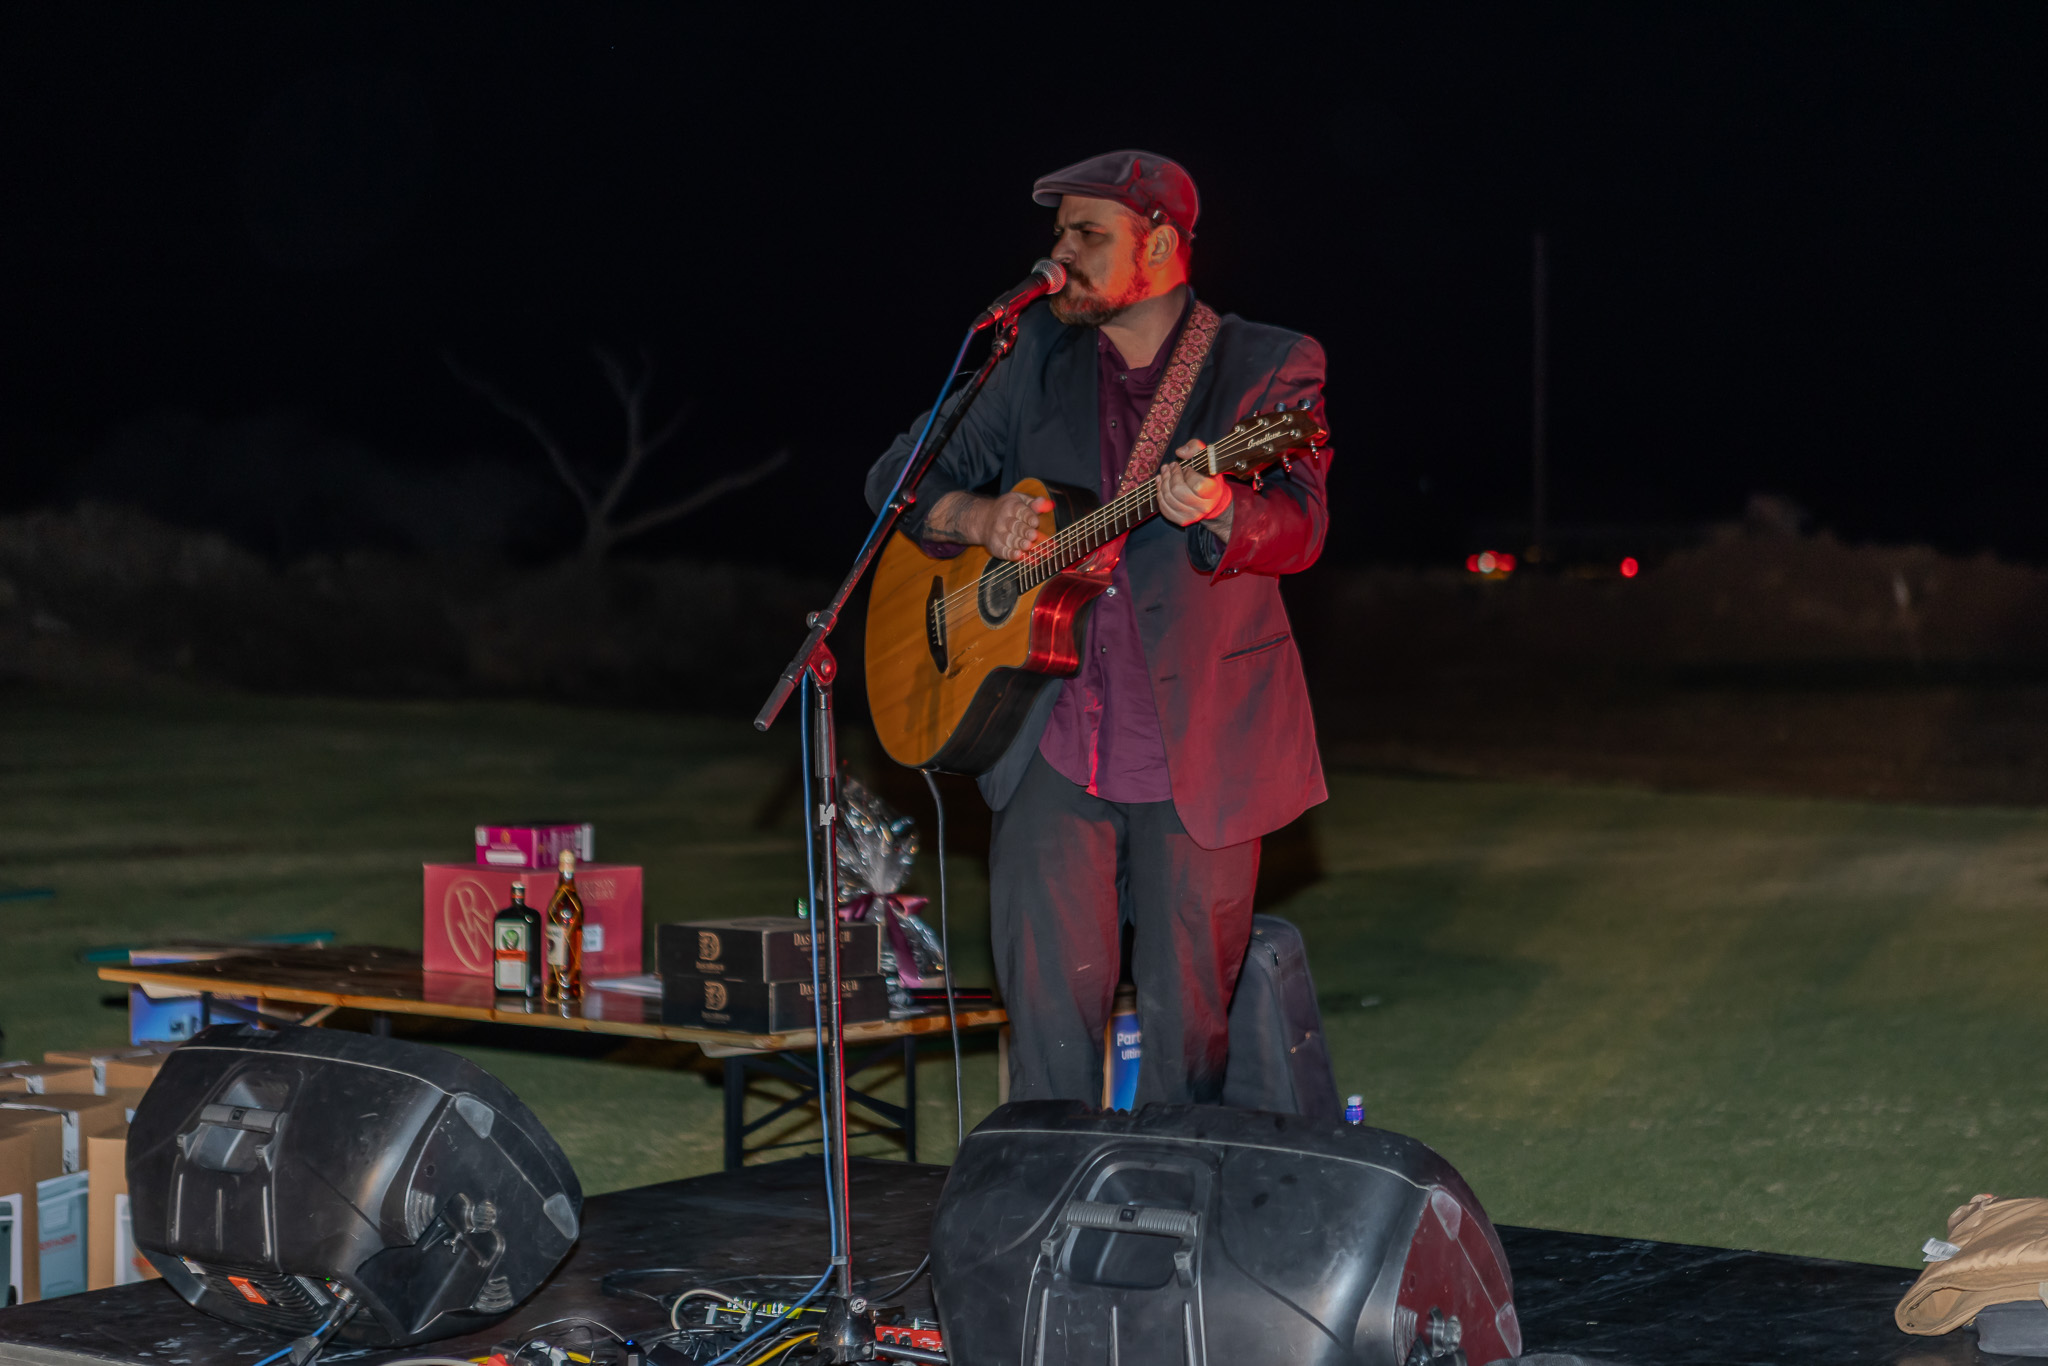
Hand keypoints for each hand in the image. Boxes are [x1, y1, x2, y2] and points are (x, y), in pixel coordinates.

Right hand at [929, 489, 1053, 560]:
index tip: (1036, 523)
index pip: (1021, 511)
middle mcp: (1003, 520)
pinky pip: (1003, 551)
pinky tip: (1020, 556)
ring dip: (1019, 544)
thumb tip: (1050, 504)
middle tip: (1034, 536)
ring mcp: (998, 534)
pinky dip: (1011, 554)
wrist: (983, 519)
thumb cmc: (1009, 510)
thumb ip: (1035, 504)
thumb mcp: (1020, 501)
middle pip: (1015, 526)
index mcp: (1011, 506)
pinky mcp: (995, 546)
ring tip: (1029, 546)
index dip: (1028, 517)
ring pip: (1010, 539)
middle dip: (1025, 532)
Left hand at [1157, 442, 1233, 539]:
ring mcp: (1193, 515)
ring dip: (1162, 484)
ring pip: (1169, 500)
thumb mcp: (1207, 457)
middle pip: (1178, 491)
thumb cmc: (1208, 475)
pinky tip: (1160, 484)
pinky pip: (1165, 509)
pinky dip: (1159, 495)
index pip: (1197, 484)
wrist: (1212, 499)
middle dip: (1170, 476)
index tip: (1186, 467)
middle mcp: (1204, 506)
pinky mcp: (1182, 520)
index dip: (1187, 473)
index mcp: (1213, 491)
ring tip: (1163, 473)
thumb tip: (1180, 452)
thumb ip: (1196, 447)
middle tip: (1169, 467)